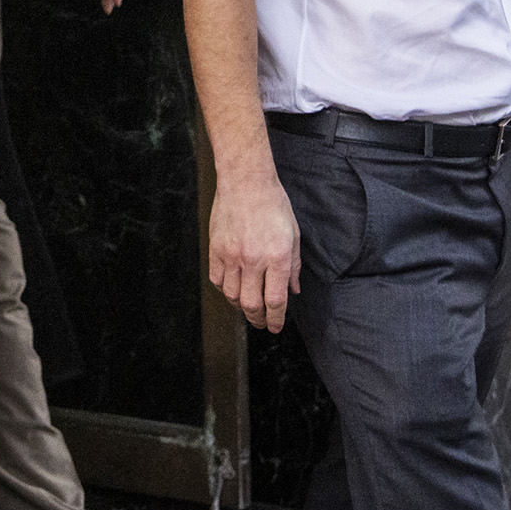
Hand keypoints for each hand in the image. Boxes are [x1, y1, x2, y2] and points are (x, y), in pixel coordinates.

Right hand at [208, 161, 299, 331]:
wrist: (245, 182)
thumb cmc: (273, 205)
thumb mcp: (293, 235)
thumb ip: (294, 266)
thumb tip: (294, 290)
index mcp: (277, 257)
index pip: (276, 300)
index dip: (276, 319)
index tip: (275, 327)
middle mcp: (253, 260)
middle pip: (252, 304)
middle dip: (258, 319)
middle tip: (262, 323)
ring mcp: (232, 256)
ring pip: (232, 296)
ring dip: (241, 307)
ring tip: (248, 308)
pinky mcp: (216, 249)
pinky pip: (217, 280)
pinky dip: (225, 290)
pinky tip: (232, 290)